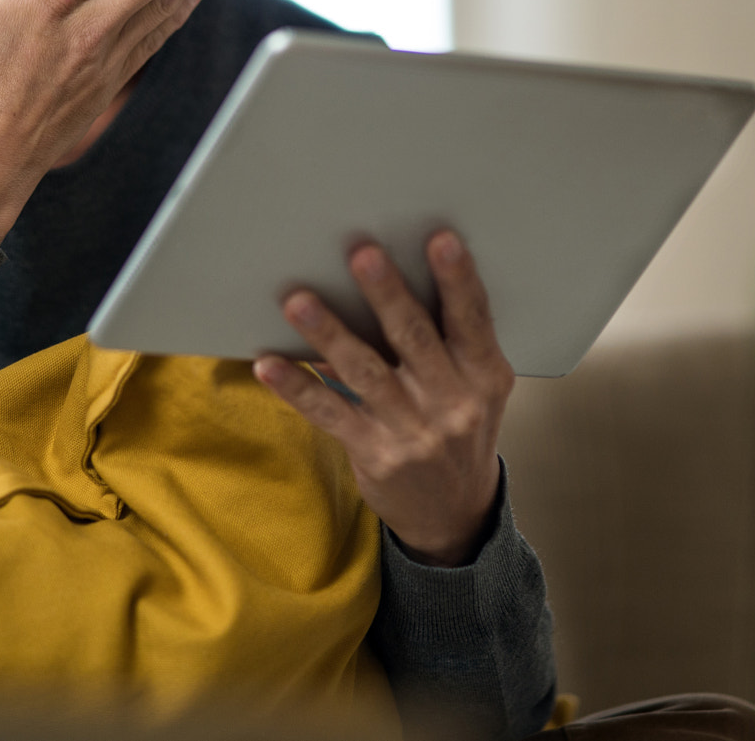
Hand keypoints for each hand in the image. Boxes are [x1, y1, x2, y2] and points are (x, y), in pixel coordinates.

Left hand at [254, 231, 515, 567]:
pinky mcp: (375, 454)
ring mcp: (413, 431)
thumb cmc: (459, 429)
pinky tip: (269, 364)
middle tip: (362, 254)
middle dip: (386, 294)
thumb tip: (387, 281)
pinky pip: (329, 413)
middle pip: (414, 338)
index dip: (457, 279)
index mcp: (485, 375)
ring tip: (298, 301)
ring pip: (365, 372)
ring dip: (328, 333)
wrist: (455, 514)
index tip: (441, 240)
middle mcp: (453, 402)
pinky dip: (298, 387)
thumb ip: (449, 342)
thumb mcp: (476, 388)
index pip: (473, 320)